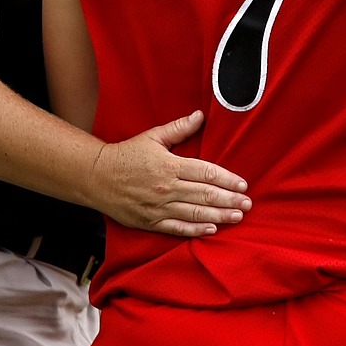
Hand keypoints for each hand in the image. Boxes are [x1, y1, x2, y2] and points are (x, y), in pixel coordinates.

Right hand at [89, 110, 251, 236]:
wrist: (97, 177)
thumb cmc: (126, 155)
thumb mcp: (153, 136)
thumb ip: (179, 129)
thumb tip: (200, 116)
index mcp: (169, 165)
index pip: (206, 173)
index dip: (227, 180)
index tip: (243, 184)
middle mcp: (166, 188)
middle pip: (205, 195)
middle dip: (229, 200)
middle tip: (248, 204)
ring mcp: (159, 207)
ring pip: (195, 213)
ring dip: (219, 216)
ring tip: (237, 217)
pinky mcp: (151, 221)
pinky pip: (177, 228)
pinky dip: (196, 230)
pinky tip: (211, 230)